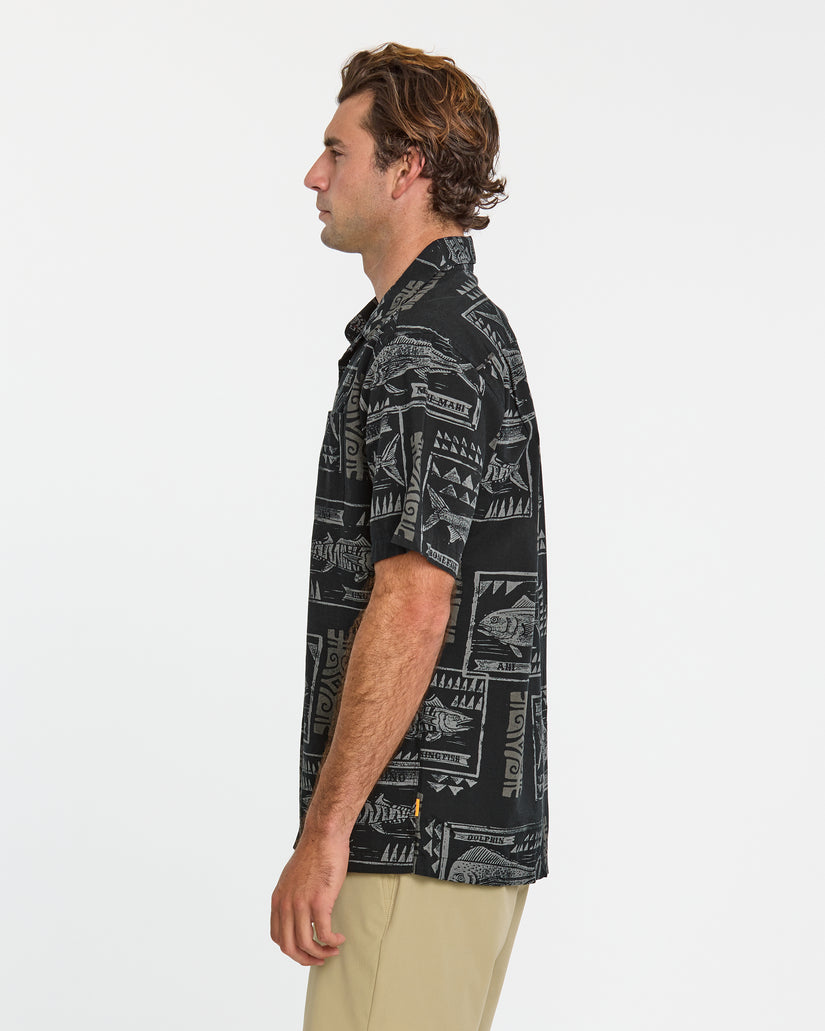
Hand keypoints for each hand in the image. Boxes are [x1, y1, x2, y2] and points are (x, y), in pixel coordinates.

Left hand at [270, 829, 348, 965]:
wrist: (323, 835)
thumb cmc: (313, 853)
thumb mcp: (292, 878)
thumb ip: (291, 896)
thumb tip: (299, 912)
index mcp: (278, 899)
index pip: (278, 937)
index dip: (292, 949)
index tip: (306, 950)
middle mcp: (286, 904)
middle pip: (289, 947)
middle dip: (305, 959)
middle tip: (320, 959)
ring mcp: (301, 903)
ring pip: (306, 944)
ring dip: (321, 953)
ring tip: (333, 950)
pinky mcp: (319, 901)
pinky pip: (324, 934)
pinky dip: (332, 941)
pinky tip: (340, 938)